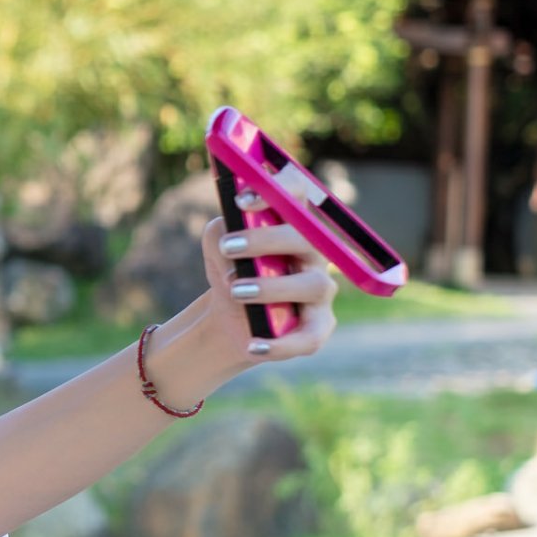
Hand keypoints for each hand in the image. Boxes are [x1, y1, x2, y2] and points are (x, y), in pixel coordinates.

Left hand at [198, 191, 338, 366]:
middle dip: (265, 240)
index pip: (297, 197)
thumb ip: (219, 232)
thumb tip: (225, 232)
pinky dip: (281, 345)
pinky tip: (252, 345)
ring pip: (314, 285)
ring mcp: (320, 291)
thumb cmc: (231, 269)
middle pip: (305, 238)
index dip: (277, 192)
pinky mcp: (318, 328)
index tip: (241, 200)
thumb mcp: (217, 249)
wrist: (230, 314)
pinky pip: (309, 338)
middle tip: (228, 248)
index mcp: (292, 226)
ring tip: (235, 291)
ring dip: (273, 287)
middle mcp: (314, 255)